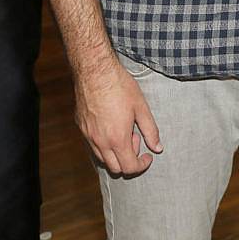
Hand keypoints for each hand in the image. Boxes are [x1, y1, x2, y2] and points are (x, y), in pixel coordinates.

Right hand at [74, 58, 162, 176]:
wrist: (95, 71)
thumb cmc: (120, 86)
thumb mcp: (141, 107)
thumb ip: (151, 130)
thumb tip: (158, 148)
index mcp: (118, 139)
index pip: (129, 167)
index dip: (142, 165)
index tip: (148, 155)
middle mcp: (100, 142)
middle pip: (115, 168)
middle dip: (129, 159)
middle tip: (135, 137)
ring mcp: (88, 136)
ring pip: (102, 158)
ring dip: (115, 153)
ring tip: (123, 129)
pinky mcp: (81, 127)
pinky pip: (92, 145)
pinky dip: (104, 144)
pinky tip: (111, 125)